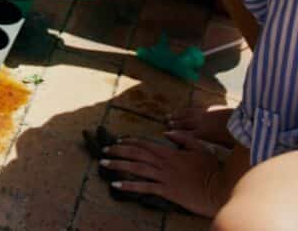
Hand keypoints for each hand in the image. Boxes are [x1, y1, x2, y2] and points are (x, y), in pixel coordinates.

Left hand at [101, 132, 227, 217]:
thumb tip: (167, 132)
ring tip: (104, 164)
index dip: (130, 142)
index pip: (145, 144)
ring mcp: (164, 177)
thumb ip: (183, 138)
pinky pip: (144, 187)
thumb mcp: (199, 148)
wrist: (220, 190)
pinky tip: (116, 185)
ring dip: (118, 165)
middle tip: (103, 150)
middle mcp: (164, 163)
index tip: (117, 141)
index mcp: (170, 152)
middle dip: (118, 151)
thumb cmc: (212, 170)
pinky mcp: (166, 191)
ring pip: (136, 168)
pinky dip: (129, 185)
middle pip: (136, 154)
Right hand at [166, 106, 234, 146]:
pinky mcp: (209, 108)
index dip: (176, 134)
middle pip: (185, 123)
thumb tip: (212, 152)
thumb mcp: (225, 146)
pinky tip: (183, 110)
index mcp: (203, 134)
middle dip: (175, 123)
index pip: (187, 135)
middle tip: (166, 123)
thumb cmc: (235, 136)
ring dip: (178, 115)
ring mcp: (204, 114)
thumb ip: (215, 146)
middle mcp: (200, 124)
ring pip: (187, 114)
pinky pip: (194, 109)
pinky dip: (187, 110)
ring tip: (169, 115)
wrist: (243, 120)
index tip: (167, 133)